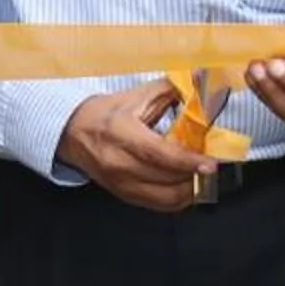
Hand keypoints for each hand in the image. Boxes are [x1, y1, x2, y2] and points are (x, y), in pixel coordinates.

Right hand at [58, 81, 213, 212]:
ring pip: (165, 198)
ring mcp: (120, 183)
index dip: (188, 161)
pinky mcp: (123, 195)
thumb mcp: (136, 96)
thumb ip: (170, 90)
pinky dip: (177, 199)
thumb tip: (199, 80)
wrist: (72, 133)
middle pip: (166, 178)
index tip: (210, 164)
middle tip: (212, 165)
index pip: (159, 154)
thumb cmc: (105, 113)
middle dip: (195, 175)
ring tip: (202, 176)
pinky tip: (187, 187)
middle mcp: (119, 163)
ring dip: (190, 190)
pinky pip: (158, 205)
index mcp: (122, 133)